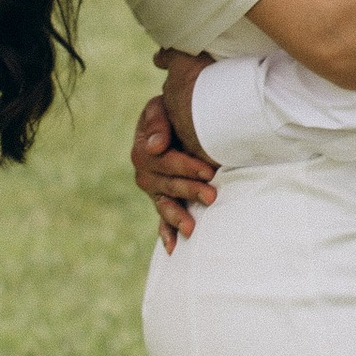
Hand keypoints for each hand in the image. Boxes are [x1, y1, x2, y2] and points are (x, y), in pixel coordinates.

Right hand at [131, 73, 218, 247]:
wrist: (174, 121)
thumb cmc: (170, 111)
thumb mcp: (160, 108)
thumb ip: (158, 122)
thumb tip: (155, 146)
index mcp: (143, 149)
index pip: (164, 161)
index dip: (186, 166)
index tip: (209, 170)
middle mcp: (145, 173)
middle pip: (167, 185)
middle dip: (190, 191)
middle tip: (212, 196)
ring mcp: (153, 189)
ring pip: (164, 204)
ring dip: (177, 216)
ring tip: (191, 228)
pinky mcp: (162, 200)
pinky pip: (161, 219)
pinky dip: (166, 233)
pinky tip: (173, 248)